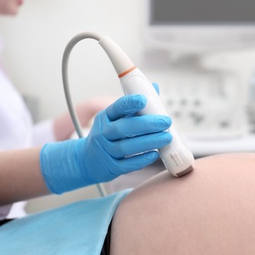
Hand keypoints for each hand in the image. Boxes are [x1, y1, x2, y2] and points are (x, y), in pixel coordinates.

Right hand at [40, 94, 171, 193]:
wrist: (87, 160)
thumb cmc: (108, 135)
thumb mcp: (116, 118)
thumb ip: (136, 106)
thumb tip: (155, 88)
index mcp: (106, 117)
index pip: (117, 108)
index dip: (130, 103)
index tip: (144, 100)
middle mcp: (103, 133)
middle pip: (124, 128)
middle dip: (147, 124)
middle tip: (166, 121)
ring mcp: (105, 151)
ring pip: (127, 146)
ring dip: (149, 142)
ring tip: (167, 137)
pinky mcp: (110, 168)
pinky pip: (127, 165)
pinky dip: (141, 160)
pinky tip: (155, 155)